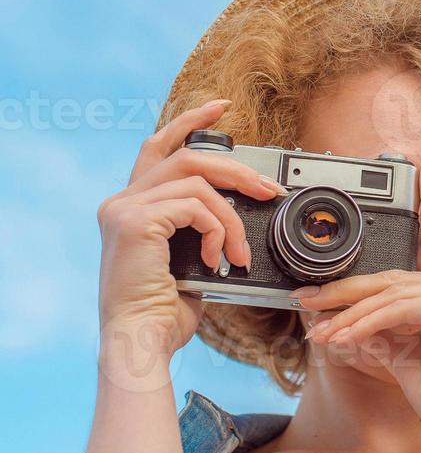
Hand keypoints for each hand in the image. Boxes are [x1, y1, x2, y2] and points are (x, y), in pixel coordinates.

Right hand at [96, 99, 284, 361]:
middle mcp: (120, 201)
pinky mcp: (136, 221)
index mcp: (130, 206)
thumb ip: (198, 227)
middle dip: (236, 170)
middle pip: (188, 158)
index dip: (189, 122)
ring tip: (239, 253)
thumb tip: (235, 211)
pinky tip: (217, 261)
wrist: (140, 344)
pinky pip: (196, 207)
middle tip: (269, 190)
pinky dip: (218, 231)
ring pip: (198, 183)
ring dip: (232, 217)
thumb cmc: (162, 313)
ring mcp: (124, 208)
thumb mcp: (186, 259)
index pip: (159, 147)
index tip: (220, 108)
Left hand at [291, 158, 420, 452]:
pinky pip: (398, 310)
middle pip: (396, 273)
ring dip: (346, 313)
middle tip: (307, 296)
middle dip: (347, 285)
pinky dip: (363, 324)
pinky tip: (339, 338)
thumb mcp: (409, 357)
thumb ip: (386, 332)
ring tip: (315, 328)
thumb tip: (349, 322)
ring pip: (391, 293)